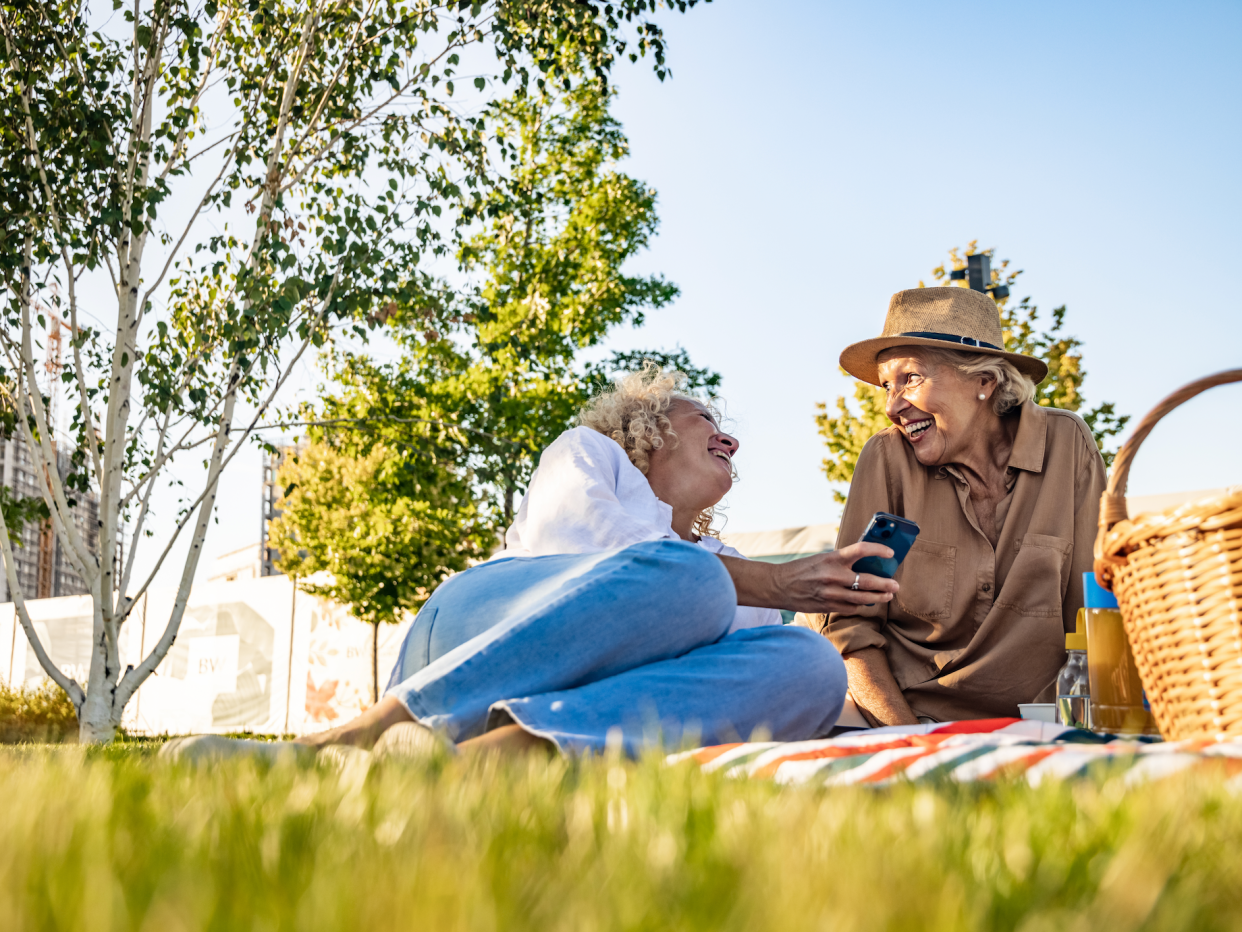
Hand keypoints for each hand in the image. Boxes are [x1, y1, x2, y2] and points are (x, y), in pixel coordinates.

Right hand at [768, 542, 899, 613]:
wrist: (779, 585)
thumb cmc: (803, 570)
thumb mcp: (822, 559)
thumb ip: (842, 562)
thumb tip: (867, 565)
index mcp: (832, 558)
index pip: (861, 550)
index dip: (879, 550)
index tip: (890, 553)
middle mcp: (833, 576)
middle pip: (868, 581)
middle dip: (886, 584)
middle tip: (895, 585)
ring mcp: (831, 593)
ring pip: (863, 598)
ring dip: (879, 597)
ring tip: (888, 595)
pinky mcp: (828, 606)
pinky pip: (852, 607)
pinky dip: (860, 604)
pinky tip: (864, 602)